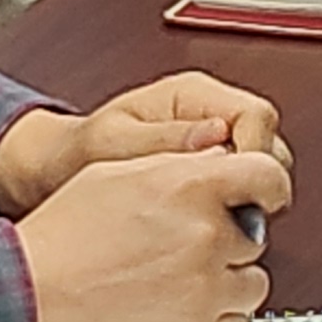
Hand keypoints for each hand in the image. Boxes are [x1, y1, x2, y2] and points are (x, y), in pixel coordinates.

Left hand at [0, 72, 290, 216]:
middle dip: (256, 179)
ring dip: (246, 196)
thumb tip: (213, 135)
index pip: (255, 114)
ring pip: (259, 167)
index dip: (256, 153)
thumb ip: (163, 138)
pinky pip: (238, 187)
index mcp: (191, 95)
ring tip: (217, 222)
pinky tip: (207, 226)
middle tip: (235, 213)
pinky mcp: (205, 171)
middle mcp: (208, 114)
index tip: (242, 188)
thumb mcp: (112, 142)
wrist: (53, 170)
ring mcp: (211, 142)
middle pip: (267, 141)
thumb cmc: (75, 151)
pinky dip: (231, 207)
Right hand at [15, 147, 287, 321]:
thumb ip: (179, 163)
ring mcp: (205, 290)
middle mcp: (207, 236)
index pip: (267, 175)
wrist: (27, 300)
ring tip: (175, 281)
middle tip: (181, 249)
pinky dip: (214, 317)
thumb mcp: (118, 172)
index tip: (265, 197)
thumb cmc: (61, 239)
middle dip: (226, 239)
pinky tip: (174, 308)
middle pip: (253, 234)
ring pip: (250, 282)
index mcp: (190, 187)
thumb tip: (219, 161)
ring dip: (225, 280)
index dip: (268, 186)